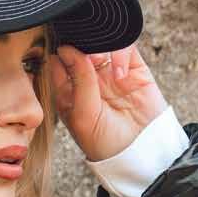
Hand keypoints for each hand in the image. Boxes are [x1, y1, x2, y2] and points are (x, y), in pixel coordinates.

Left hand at [48, 42, 167, 161]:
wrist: (139, 152)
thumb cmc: (105, 142)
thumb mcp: (84, 116)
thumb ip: (78, 81)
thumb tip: (68, 49)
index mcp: (68, 91)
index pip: (58, 62)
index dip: (60, 54)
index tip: (63, 52)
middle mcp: (88, 79)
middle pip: (80, 48)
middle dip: (81, 45)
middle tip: (84, 56)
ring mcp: (111, 72)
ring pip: (102, 43)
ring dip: (99, 47)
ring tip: (99, 61)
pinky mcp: (133, 69)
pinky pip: (126, 47)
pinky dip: (121, 54)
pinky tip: (120, 74)